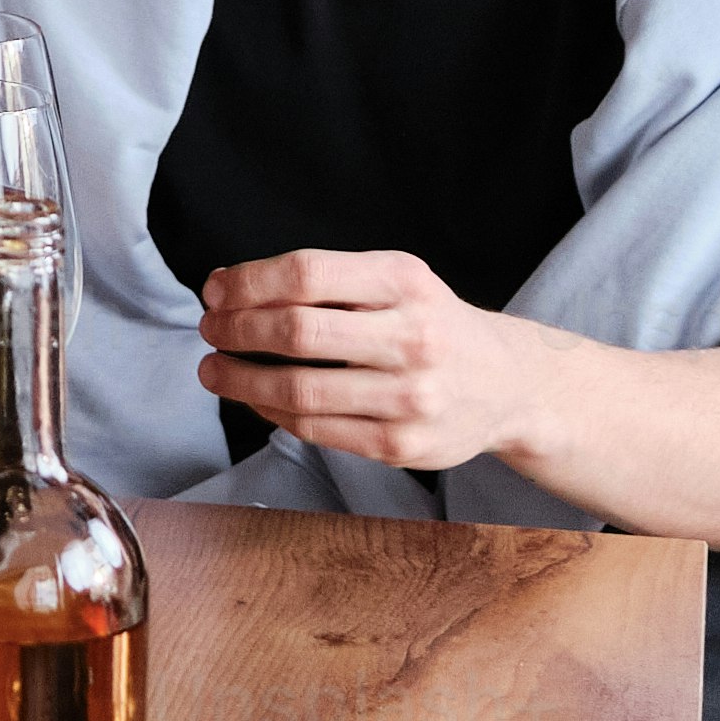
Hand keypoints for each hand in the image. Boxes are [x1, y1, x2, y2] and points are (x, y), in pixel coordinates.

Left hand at [197, 249, 533, 471]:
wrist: (509, 386)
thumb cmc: (431, 324)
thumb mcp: (394, 280)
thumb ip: (322, 279)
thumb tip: (226, 286)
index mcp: (405, 281)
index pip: (306, 274)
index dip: (247, 282)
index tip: (215, 290)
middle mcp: (414, 337)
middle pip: (296, 332)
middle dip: (235, 330)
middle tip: (210, 330)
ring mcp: (411, 397)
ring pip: (299, 390)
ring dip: (240, 380)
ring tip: (214, 370)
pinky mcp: (404, 447)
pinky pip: (316, 429)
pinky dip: (272, 413)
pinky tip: (255, 399)